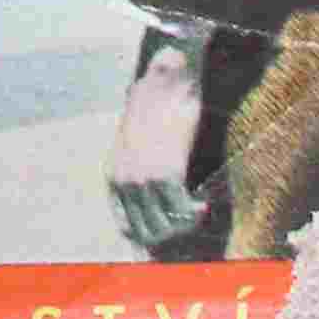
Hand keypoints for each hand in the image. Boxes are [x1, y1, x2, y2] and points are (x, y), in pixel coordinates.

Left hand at [109, 26, 210, 254]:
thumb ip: (140, 173)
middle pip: (146, 235)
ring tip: (198, 215)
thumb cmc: (157, 110)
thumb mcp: (138, 146)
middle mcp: (124, 181)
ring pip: (164, 229)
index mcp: (114, 177)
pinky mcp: (165, 172)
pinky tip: (204, 205)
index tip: (169, 239)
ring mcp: (142, 179)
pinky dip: (195, 215)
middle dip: (170, 239)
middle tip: (189, 228)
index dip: (149, 239)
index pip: (127, 228)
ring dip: (184, 229)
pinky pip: (182, 211)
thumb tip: (154, 205)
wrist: (167, 79)